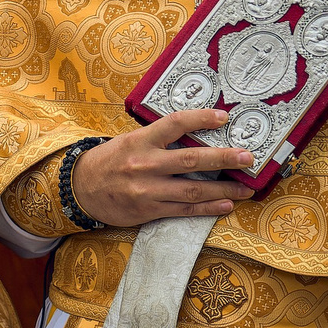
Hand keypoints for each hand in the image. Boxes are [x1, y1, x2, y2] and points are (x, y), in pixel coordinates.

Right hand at [67, 111, 255, 226]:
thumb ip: (157, 140)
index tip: (223, 117)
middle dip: (224, 158)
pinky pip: (184, 209)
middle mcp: (145, 164)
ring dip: (224, 189)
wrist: (80, 189)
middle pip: (192, 160)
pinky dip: (207, 208)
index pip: (175, 124)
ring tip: (245, 189)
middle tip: (247, 158)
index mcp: (140, 141)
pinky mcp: (149, 210)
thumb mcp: (128, 141)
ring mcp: (148, 189)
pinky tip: (225, 205)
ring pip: (193, 189)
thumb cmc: (108, 162)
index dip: (200, 119)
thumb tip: (193, 135)